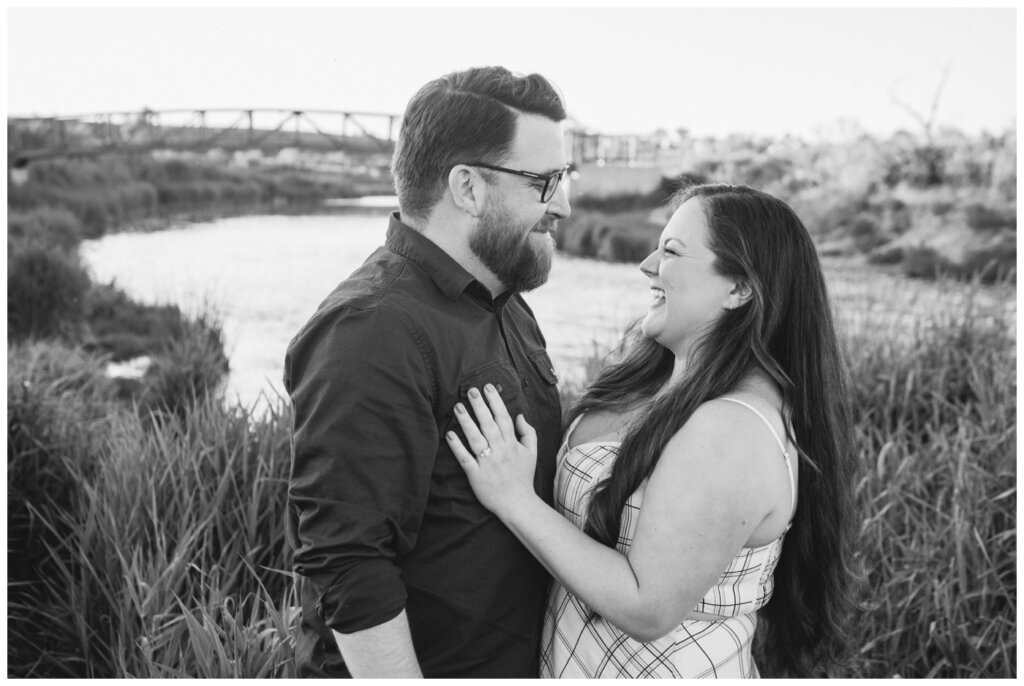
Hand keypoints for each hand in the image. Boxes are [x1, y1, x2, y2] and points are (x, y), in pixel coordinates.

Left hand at [446, 384, 538, 518]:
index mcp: (512, 444)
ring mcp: (487, 463)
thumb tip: (520, 415)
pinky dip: (457, 447)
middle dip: (480, 406)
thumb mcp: (532, 453)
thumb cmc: (523, 478)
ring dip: (466, 422)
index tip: (488, 387)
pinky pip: (465, 459)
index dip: (495, 401)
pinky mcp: (476, 475)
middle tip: (471, 390)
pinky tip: (449, 435)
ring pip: (476, 439)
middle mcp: (500, 451)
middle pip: (488, 424)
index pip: (503, 418)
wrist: (518, 504)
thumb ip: (528, 433)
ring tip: (458, 407)